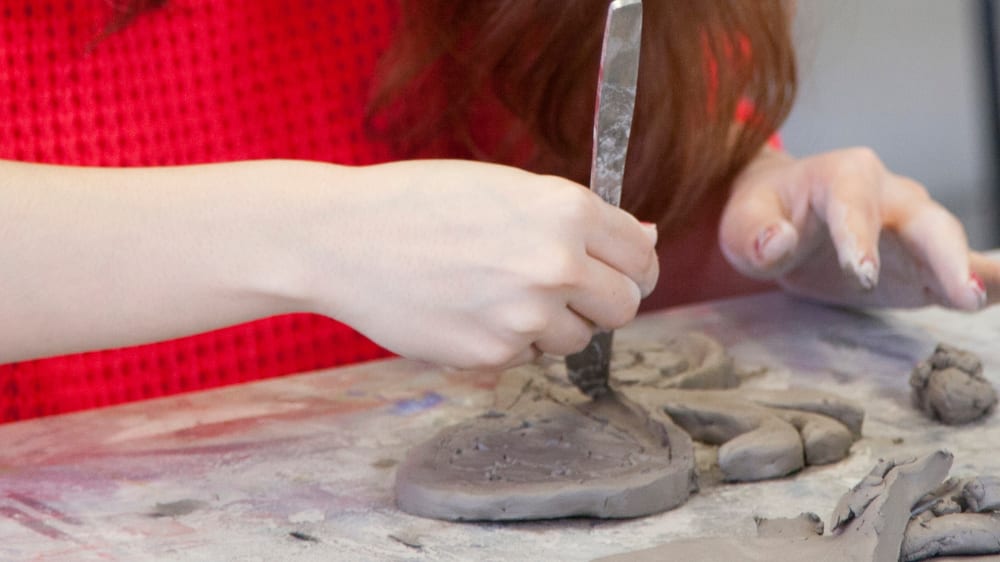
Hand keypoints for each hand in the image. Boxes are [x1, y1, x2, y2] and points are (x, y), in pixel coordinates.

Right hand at [305, 160, 658, 369]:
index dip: (635, 266)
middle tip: (567, 290)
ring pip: (578, 338)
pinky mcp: (494, 355)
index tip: (620, 272)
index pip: (641, 254)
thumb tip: (646, 235)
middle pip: (625, 305)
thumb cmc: (420, 203)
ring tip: (500, 293)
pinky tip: (469, 310)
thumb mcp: (507, 189)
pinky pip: (528, 355)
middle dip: (604, 301)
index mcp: (565, 210)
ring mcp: (525, 316)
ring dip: (554, 323)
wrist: (343, 239)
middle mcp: (556, 264)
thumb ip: (580, 219)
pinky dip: (510, 341)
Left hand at [719, 146, 999, 309]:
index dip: (858, 237)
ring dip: (968, 271)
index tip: (861, 274)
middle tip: (961, 291)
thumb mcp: (742, 221)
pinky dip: (981, 281)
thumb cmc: (762, 214)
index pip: (854, 204)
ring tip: (981, 298)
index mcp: (842, 175)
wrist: (781, 218)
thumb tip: (779, 242)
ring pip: (947, 242)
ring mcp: (911, 227)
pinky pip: (955, 267)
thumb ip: (755, 232)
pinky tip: (993, 295)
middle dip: (945, 255)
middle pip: (924, 220)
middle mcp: (889, 193)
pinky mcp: (921, 263)